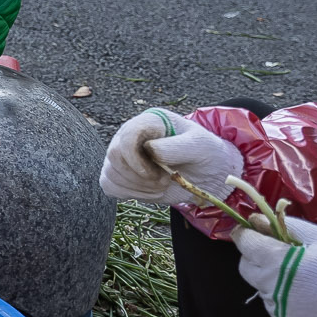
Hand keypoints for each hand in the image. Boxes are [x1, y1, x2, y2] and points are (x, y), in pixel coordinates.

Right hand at [101, 109, 245, 204]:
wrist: (207, 173)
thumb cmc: (205, 153)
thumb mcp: (199, 145)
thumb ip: (176, 146)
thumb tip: (149, 149)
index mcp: (149, 122)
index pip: (127, 135)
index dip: (136, 158)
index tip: (156, 173)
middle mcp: (130, 135)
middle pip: (114, 155)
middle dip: (140, 176)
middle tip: (165, 180)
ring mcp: (123, 155)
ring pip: (111, 173)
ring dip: (138, 187)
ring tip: (161, 185)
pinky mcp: (121, 174)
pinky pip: (110, 186)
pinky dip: (131, 194)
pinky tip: (150, 191)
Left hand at [230, 215, 316, 316]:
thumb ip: (282, 226)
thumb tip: (255, 219)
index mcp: (276, 261)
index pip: (244, 243)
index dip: (246, 234)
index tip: (252, 231)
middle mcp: (271, 287)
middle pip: (246, 268)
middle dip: (255, 258)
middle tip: (278, 253)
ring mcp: (279, 309)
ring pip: (262, 289)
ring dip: (273, 280)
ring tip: (303, 277)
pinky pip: (277, 308)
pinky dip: (285, 299)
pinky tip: (308, 294)